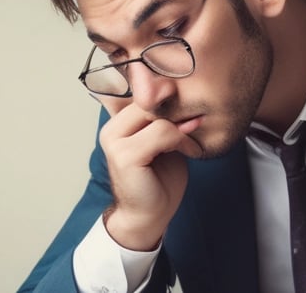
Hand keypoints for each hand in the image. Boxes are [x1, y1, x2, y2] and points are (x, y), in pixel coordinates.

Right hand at [94, 95, 201, 250]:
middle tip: (195, 124)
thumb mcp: (166, 141)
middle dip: (177, 109)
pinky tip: (189, 151)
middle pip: (149, 98)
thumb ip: (167, 118)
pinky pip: (163, 133)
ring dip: (182, 129)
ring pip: (158, 115)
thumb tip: (184, 91)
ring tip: (190, 144)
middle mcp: (111, 128)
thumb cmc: (159, 180)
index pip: (143, 90)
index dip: (169, 94)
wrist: (150, 215)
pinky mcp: (125, 155)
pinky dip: (182, 140)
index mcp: (118, 122)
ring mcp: (114, 141)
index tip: (189, 104)